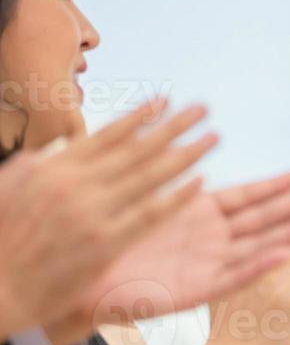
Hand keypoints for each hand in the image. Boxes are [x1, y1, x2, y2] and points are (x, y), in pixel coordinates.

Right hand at [0, 100, 215, 343]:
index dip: (141, 116)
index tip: (167, 101)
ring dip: (185, 155)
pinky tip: (200, 183)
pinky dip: (176, 197)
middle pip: (138, 149)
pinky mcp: (106, 243)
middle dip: (174, 126)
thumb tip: (64, 142)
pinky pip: (150, 214)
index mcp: (54, 167)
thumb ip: (41, 161)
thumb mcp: (10, 185)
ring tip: (212, 139)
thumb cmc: (0, 235)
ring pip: (150, 176)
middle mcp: (76, 184)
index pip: (108, 135)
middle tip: (202, 110)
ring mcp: (93, 213)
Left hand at [88, 171, 289, 327]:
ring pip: (259, 246)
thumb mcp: (142, 198)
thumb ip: (170, 175)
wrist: (83, 281)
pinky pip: (234, 278)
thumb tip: (188, 140)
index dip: (277, 184)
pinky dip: (259, 267)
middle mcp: (211, 238)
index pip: (247, 195)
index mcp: (199, 214)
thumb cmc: (108, 240)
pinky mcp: (198, 291)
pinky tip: (284, 255)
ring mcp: (208, 265)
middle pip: (263, 218)